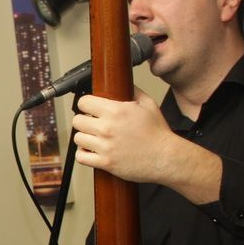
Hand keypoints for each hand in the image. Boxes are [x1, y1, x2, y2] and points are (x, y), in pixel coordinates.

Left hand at [72, 89, 221, 204]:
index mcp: (116, 111)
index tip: (90, 109)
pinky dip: (84, 154)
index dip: (86, 105)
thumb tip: (124, 82)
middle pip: (77, 121)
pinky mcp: (105, 162)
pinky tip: (91, 151)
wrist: (165, 157)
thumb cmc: (158, 133)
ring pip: (78, 138)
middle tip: (92, 124)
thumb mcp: (148, 104)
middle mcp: (107, 128)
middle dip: (84, 121)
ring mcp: (105, 146)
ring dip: (84, 138)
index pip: (84, 102)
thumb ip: (133, 91)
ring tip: (93, 138)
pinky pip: (81, 157)